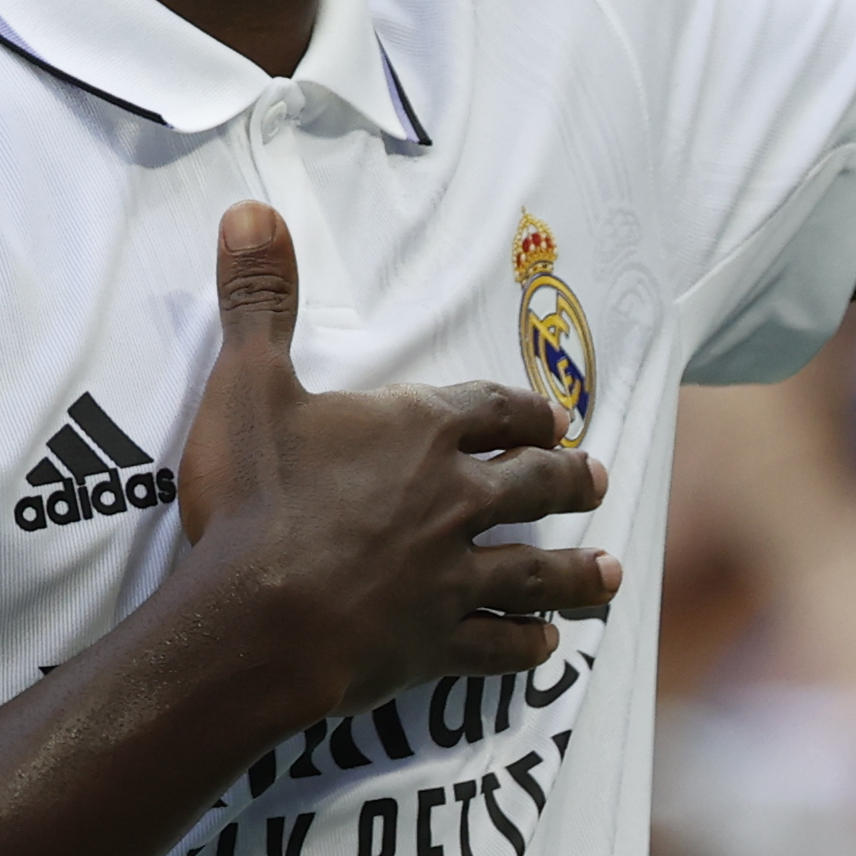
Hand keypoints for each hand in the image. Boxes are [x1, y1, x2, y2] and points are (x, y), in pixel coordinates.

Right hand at [170, 202, 616, 717]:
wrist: (256, 619)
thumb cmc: (254, 498)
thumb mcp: (247, 382)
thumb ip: (259, 297)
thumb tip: (253, 208)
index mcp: (418, 432)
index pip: (491, 410)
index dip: (526, 411)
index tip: (557, 416)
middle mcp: (452, 500)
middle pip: (531, 484)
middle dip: (567, 479)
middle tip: (598, 478)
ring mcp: (451, 578)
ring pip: (533, 571)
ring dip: (575, 572)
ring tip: (609, 575)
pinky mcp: (436, 644)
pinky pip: (497, 647)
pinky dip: (526, 647)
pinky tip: (547, 648)